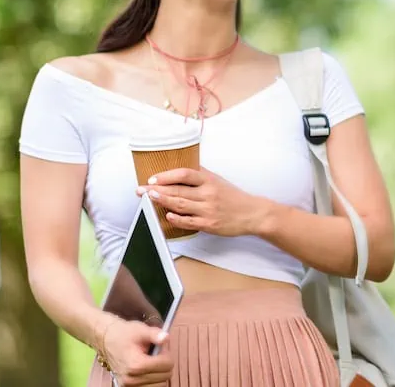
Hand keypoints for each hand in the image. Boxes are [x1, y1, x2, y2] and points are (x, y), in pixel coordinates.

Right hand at [99, 318, 172, 385]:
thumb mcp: (141, 330)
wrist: (107, 341)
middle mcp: (131, 379)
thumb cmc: (125, 334)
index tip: (159, 347)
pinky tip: (147, 370)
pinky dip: (153, 380)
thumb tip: (166, 338)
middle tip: (155, 354)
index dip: (166, 354)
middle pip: (165, 376)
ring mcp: (128, 386)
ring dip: (159, 373)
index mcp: (136, 364)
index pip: (167, 365)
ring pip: (160, 384)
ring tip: (150, 362)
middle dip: (164, 363)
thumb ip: (155, 334)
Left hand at [137, 167, 260, 236]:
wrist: (252, 214)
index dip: (167, 175)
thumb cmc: (233, 197)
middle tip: (141, 189)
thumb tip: (180, 168)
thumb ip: (201, 175)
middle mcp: (208, 194)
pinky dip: (176, 219)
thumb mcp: (219, 180)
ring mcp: (208, 210)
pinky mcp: (209, 224)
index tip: (153, 177)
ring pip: (180, 204)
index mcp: (210, 180)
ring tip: (149, 198)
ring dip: (163, 201)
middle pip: (178, 190)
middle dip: (157, 189)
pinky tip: (167, 215)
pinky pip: (189, 222)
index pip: (185, 174)